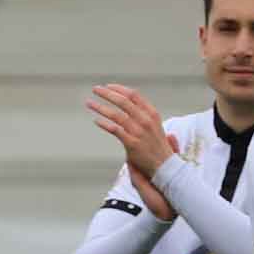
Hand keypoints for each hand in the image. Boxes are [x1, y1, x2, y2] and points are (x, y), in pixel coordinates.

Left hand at [86, 87, 179, 212]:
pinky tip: (96, 120)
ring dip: (101, 107)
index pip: (133, 95)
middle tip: (95, 89)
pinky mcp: (132, 144)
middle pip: (123, 101)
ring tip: (89, 103)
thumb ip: (142, 114)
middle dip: (107, 94)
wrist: (165, 166)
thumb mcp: (153, 125)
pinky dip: (104, 124)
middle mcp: (146, 120)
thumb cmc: (157, 146)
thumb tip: (127, 103)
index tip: (107, 86)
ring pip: (117, 115)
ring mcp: (139, 132)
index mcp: (152, 113)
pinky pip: (115, 130)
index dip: (119, 89)